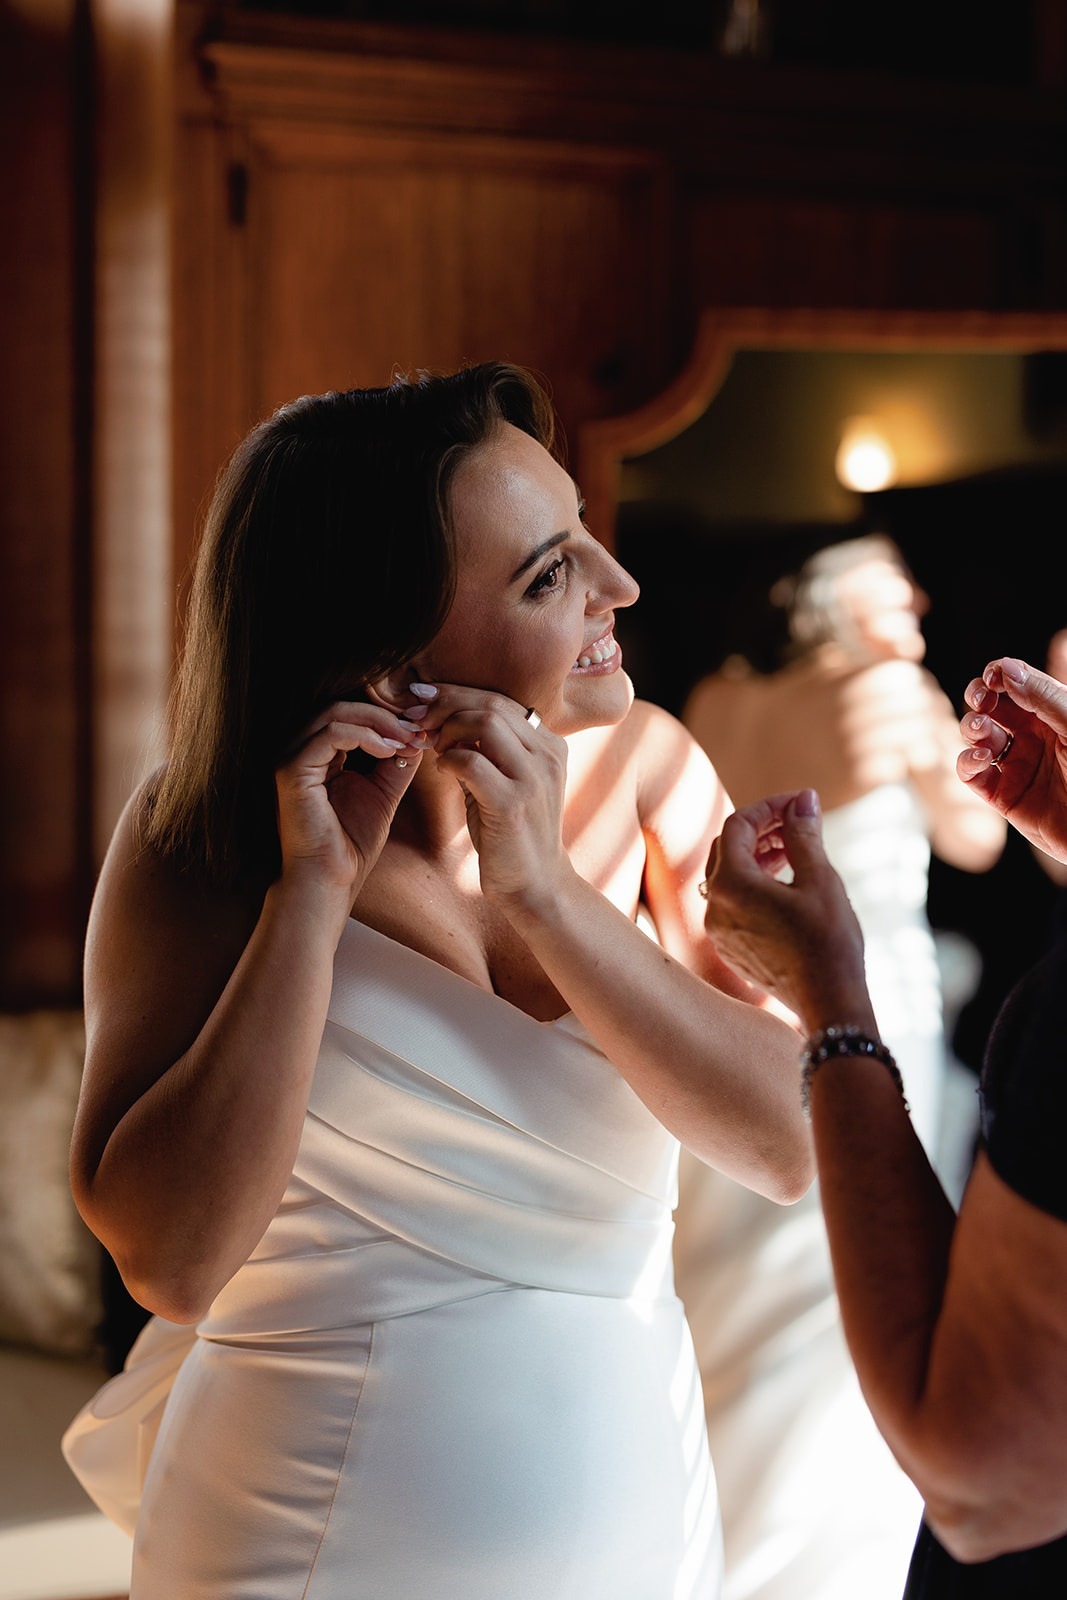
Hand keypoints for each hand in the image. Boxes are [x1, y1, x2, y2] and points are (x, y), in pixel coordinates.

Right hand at [275, 701, 430, 892]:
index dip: (386, 717)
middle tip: (418, 729)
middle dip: (385, 715)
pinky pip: (331, 734)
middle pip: (342, 707)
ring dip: (379, 722)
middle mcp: (298, 751)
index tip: (420, 730)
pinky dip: (365, 736)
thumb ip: (394, 764)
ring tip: (407, 740)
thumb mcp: (382, 794)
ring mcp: (290, 758)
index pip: (348, 716)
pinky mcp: (291, 770)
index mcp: (316, 756)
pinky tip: (389, 751)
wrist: (331, 881)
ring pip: (335, 712)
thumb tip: (416, 736)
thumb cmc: (351, 845)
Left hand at [429, 688, 570, 910]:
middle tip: (419, 720)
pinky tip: (442, 770)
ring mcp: (534, 779)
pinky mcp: (513, 804)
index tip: (425, 699)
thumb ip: (485, 751)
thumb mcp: (505, 783)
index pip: (501, 700)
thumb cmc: (512, 834)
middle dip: (447, 706)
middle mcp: (549, 756)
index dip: (458, 694)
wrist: (535, 885)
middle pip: (492, 705)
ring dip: (449, 730)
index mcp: (550, 746)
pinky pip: (471, 762)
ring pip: (485, 724)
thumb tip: (441, 718)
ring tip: (435, 747)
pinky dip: (448, 760)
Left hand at [700, 790, 872, 1032]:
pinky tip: (785, 884)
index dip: (768, 807)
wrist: (829, 1003)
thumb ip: (803, 834)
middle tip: (795, 822)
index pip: (737, 826)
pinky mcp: (730, 948)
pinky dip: (754, 885)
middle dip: (760, 829)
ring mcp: (719, 931)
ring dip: (757, 856)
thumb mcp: (820, 879)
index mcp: (732, 885)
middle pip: (727, 849)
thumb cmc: (829, 941)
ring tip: (793, 849)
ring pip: (728, 877)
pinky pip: (733, 903)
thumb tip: (802, 799)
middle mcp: (715, 907)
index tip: (800, 803)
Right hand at [958, 656, 1066, 864]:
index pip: (1016, 683)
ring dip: (971, 726)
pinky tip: (982, 758)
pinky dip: (968, 760)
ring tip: (981, 730)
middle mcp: (1032, 737)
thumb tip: (1005, 667)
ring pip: (977, 736)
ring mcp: (1015, 765)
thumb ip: (1043, 697)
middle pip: (991, 705)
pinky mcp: (1002, 795)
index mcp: (1052, 715)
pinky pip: (971, 773)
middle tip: (981, 700)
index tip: (993, 677)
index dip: (999, 675)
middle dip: (979, 696)